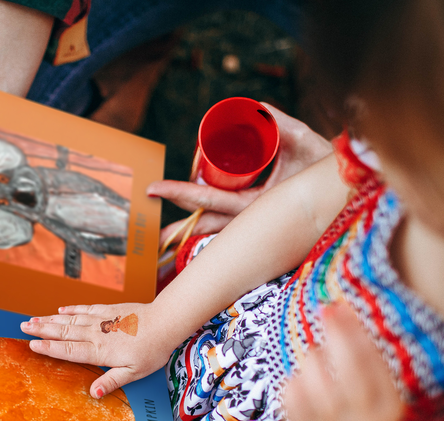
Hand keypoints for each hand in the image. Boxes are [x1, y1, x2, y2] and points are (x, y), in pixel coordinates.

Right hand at [20, 303, 172, 397]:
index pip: (69, 349)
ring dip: (50, 319)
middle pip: (63, 331)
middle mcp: (96, 333)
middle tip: (22, 327)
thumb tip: (94, 393)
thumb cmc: (151, 350)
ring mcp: (101, 320)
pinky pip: (85, 308)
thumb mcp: (134, 373)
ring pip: (70, 319)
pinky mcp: (108, 310)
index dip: (49, 347)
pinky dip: (71, 309)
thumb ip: (112, 381)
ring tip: (33, 318)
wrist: (165, 322)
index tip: (31, 344)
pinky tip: (60, 310)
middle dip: (41, 329)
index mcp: (100, 351)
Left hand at [153, 104, 332, 246]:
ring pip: (217, 227)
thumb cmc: (326, 169)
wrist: (347, 190)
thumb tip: (256, 107)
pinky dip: (211, 227)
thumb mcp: (304, 143)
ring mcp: (255, 224)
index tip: (154, 190)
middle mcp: (252, 220)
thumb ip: (281, 124)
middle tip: (151, 225)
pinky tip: (195, 229)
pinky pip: (230, 225)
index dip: (181, 193)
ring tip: (166, 236)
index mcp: (257, 206)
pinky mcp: (259, 221)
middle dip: (179, 223)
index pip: (210, 200)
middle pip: (206, 220)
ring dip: (192, 229)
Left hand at [284, 302, 403, 420]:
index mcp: (388, 410)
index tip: (339, 305)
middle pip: (349, 372)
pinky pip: (291, 395)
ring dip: (313, 359)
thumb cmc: (363, 411)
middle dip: (337, 335)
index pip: (373, 363)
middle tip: (325, 310)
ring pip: (315, 381)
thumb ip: (363, 355)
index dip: (355, 330)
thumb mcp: (376, 390)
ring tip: (316, 357)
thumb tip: (338, 308)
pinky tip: (302, 382)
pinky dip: (294, 380)